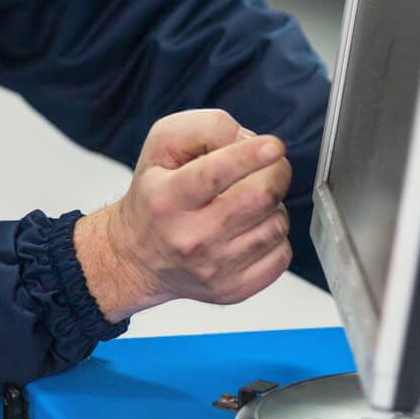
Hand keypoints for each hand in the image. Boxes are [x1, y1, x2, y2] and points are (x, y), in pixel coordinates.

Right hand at [75, 109, 291, 320]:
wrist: (138, 257)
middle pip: (259, 198)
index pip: (212, 175)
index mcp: (166, 199)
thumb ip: (202, 128)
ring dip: (272, 206)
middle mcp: (188, 238)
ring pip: (276, 225)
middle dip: (275, 173)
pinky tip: (251, 230)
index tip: (274, 146)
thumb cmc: (155, 195)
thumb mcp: (161, 146)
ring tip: (248, 203)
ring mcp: (212, 269)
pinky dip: (274, 237)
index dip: (249, 156)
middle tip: (269, 166)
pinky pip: (281, 255)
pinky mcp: (231, 290)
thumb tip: (246, 139)